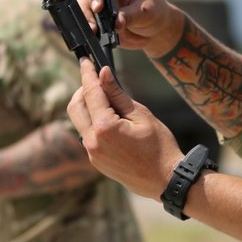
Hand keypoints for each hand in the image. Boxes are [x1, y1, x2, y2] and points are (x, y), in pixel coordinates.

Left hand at [67, 58, 184, 199]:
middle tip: (97, 80)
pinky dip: (93, 122)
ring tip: (108, 100)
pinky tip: (110, 120)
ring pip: (79, 122)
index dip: (88, 73)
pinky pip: (87, 135)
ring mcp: (92, 154)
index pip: (91, 92)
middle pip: (75, 107)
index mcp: (105, 128)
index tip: (85, 60)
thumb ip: (118, 94)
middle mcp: (93, 142)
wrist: (166, 180)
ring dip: (87, 107)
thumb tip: (104, 74)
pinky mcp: (96, 161)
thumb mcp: (142, 115)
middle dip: (83, 90)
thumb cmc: (160, 147)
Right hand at [74, 0, 184, 58]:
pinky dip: (82, 27)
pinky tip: (88, 36)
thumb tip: (116, 23)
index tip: (97, 8)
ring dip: (82, 20)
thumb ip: (130, 16)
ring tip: (92, 33)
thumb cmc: (153, 12)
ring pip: (76, 6)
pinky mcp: (89, 14)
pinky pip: (79, 20)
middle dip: (85, 10)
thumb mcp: (146, 12)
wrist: (153, 28)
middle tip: (92, 27)